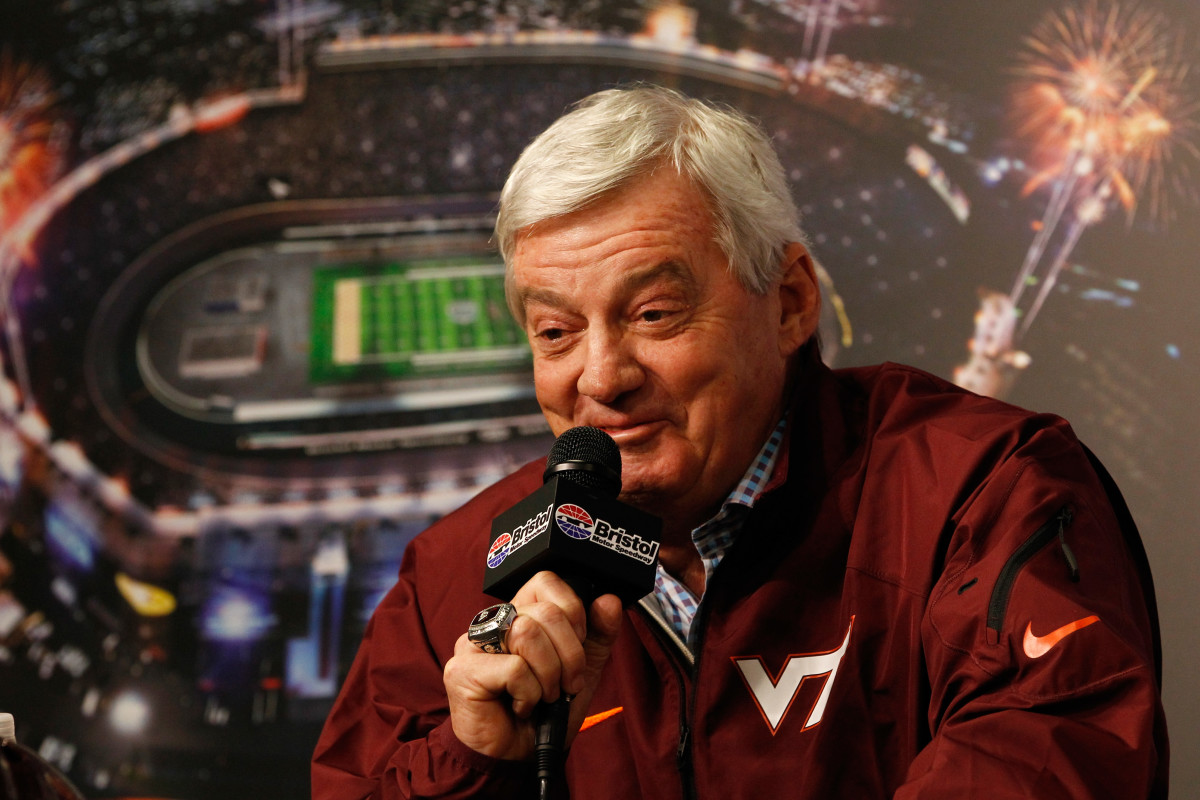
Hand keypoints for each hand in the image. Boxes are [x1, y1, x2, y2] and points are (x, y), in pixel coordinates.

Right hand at [443, 572, 623, 760]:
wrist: (518, 757)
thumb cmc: (545, 712)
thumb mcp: (582, 670)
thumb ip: (598, 634)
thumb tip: (608, 600)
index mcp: (520, 615)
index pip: (545, 582)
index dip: (572, 612)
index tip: (577, 645)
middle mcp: (493, 623)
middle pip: (544, 612)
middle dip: (569, 655)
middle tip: (566, 684)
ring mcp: (473, 644)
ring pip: (527, 633)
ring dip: (548, 676)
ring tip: (544, 696)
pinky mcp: (463, 670)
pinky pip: (513, 668)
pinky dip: (529, 694)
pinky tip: (521, 706)